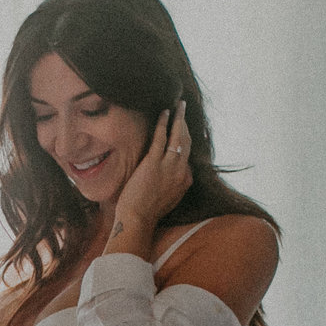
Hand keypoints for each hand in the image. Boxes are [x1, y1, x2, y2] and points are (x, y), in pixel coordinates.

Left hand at [110, 96, 193, 249]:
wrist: (137, 220)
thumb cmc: (146, 212)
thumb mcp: (167, 199)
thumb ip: (173, 186)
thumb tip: (170, 177)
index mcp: (185, 181)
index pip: (188, 156)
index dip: (185, 140)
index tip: (182, 129)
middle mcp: (181, 172)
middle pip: (187, 142)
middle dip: (186, 123)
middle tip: (184, 109)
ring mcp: (169, 167)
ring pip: (179, 136)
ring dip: (179, 118)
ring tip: (179, 105)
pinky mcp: (154, 163)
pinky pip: (162, 137)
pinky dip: (164, 123)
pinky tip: (164, 112)